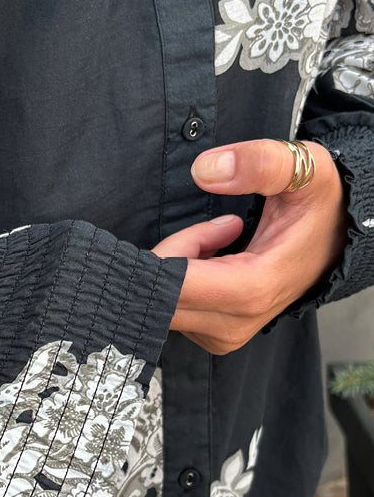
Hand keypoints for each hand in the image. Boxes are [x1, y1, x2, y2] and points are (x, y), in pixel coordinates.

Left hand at [151, 138, 348, 353]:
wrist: (336, 239)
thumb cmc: (321, 206)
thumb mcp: (306, 170)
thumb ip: (261, 163)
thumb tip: (205, 170)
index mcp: (253, 289)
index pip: (176, 285)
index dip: (172, 250)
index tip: (215, 223)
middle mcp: (235, 322)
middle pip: (161, 296)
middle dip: (173, 252)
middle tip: (221, 225)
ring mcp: (223, 333)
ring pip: (163, 301)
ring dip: (180, 261)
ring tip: (225, 237)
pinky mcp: (213, 332)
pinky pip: (172, 306)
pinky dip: (183, 275)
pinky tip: (214, 255)